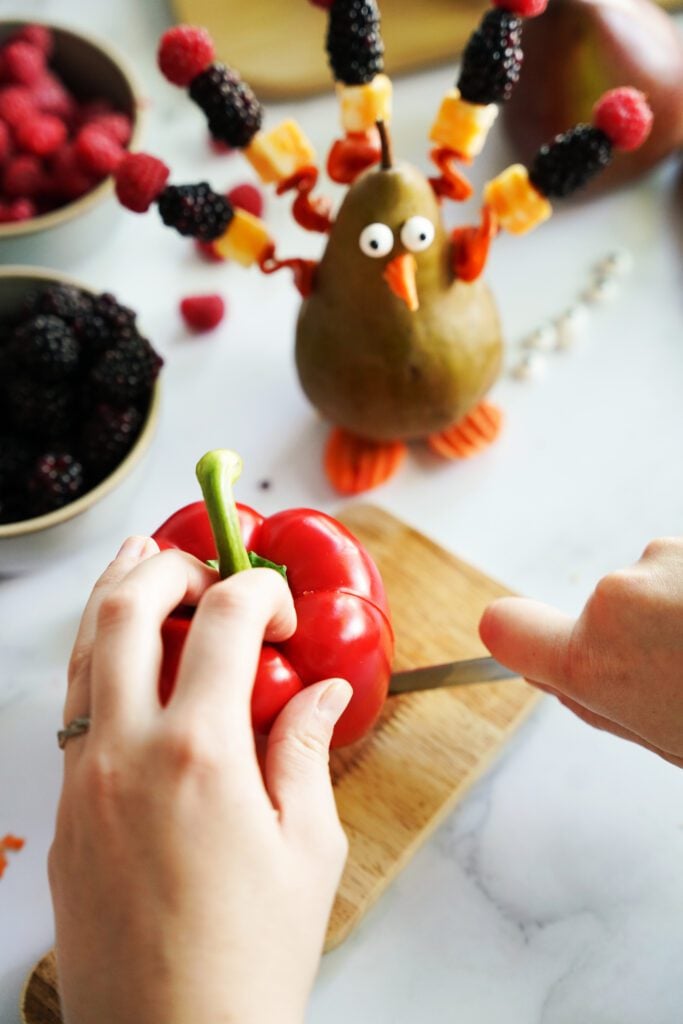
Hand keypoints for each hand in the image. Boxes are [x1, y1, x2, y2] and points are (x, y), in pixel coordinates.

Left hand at [49, 536, 351, 1023]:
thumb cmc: (249, 961)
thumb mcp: (308, 850)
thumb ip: (306, 752)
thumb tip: (321, 693)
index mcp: (202, 754)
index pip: (226, 620)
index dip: (259, 591)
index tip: (279, 609)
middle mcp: (128, 751)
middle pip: (128, 608)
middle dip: (169, 564)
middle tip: (205, 566)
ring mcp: (83, 778)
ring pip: (83, 649)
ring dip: (114, 591)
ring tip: (140, 558)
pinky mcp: (62, 809)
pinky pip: (73, 705)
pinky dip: (97, 657)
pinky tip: (122, 654)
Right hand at [480, 538, 682, 767]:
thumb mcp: (663, 739)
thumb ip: (598, 703)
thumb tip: (548, 675)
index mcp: (595, 662)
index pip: (508, 630)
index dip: (509, 635)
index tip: (508, 636)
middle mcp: (615, 599)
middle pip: (604, 613)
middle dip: (639, 635)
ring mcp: (657, 562)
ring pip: (650, 587)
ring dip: (677, 610)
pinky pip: (680, 567)